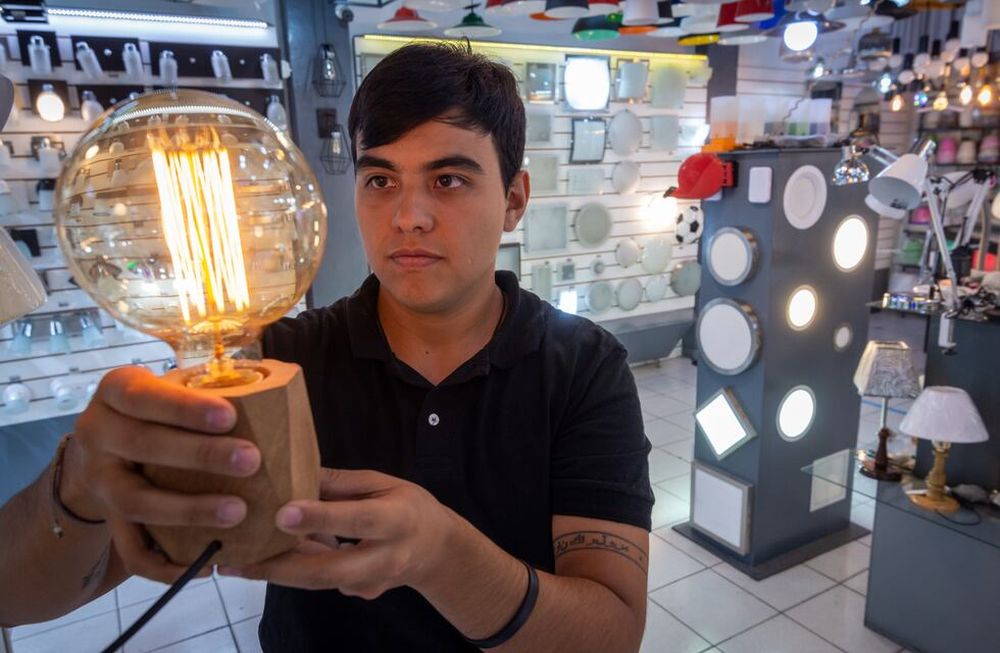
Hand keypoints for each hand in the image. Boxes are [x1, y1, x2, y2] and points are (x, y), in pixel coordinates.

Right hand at [65, 366, 261, 582]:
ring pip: (136, 502)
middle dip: (200, 455)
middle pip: (144, 445)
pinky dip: (167, 565)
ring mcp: (99, 481)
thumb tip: (283, 385)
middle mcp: (98, 433)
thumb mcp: (171, 387)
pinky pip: (131, 552)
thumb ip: (210, 386)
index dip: (185, 408)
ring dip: (189, 510)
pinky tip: (207, 564)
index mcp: (117, 391)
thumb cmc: (158, 411)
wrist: (102, 449)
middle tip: (251, 461)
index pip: (145, 396)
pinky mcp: (108, 520)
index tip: (230, 416)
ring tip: (238, 512)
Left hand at [219, 468, 453, 598]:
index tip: (282, 513)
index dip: (320, 517)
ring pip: (319, 581)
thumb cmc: (409, 506)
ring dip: (276, 573)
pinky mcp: (359, 594)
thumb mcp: (384, 483)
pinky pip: (321, 582)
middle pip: (330, 569)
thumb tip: (294, 472)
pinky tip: (263, 559)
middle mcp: (386, 557)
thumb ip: (342, 483)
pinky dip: (292, 570)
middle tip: (238, 559)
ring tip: (235, 564)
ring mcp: (372, 582)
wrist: (437, 551)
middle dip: (281, 565)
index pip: (357, 519)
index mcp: (398, 519)